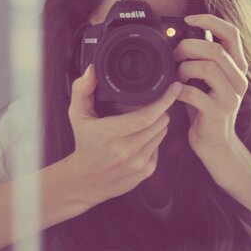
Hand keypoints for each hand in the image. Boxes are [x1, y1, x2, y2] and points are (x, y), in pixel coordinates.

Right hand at [66, 63, 181, 205]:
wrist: (85, 181)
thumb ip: (83, 89)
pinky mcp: (146, 171)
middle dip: (161, 109)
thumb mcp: (77, 115)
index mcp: (109, 134)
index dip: (163, 100)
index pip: (146, 116)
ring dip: (158, 123)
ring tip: (144, 121)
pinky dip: (154, 138)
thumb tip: (92, 69)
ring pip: (162, 133)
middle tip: (154, 103)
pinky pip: (159, 147)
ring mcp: (138, 163)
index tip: (173, 87)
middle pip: (159, 122)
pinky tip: (141, 137)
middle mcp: (125, 150)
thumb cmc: (84, 143)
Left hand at [172, 14, 248, 173]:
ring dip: (185, 68)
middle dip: (188, 47)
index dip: (210, 21)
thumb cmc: (205, 109)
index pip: (232, 34)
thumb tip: (179, 37)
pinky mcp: (218, 113)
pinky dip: (179, 90)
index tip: (189, 19)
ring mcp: (231, 97)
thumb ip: (201, 60)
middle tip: (174, 55)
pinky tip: (174, 93)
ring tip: (176, 76)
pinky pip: (195, 93)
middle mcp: (239, 80)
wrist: (215, 145)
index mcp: (238, 68)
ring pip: (208, 68)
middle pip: (216, 49)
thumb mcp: (207, 81)